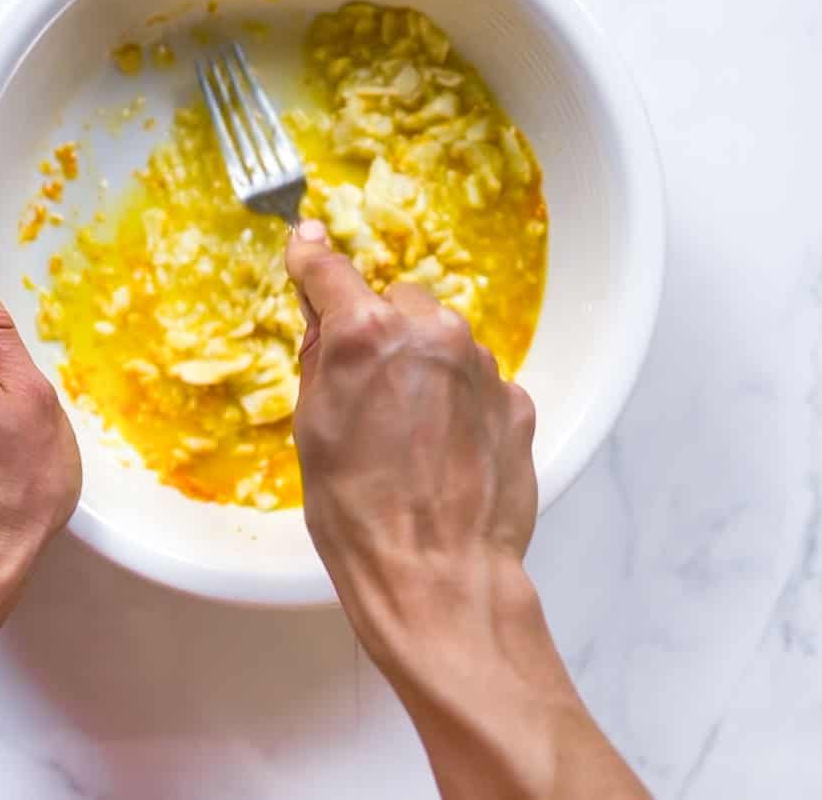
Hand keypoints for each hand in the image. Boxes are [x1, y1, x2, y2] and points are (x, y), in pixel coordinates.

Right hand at [286, 221, 647, 798]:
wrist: (436, 577)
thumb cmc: (359, 514)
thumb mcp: (312, 431)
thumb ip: (321, 360)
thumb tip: (326, 319)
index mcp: (365, 335)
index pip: (329, 269)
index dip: (311, 258)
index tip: (306, 244)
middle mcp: (430, 334)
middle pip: (398, 303)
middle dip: (381, 331)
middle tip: (367, 390)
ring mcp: (481, 366)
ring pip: (443, 340)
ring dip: (424, 367)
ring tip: (409, 434)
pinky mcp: (516, 400)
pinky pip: (477, 380)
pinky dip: (460, 401)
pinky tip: (445, 450)